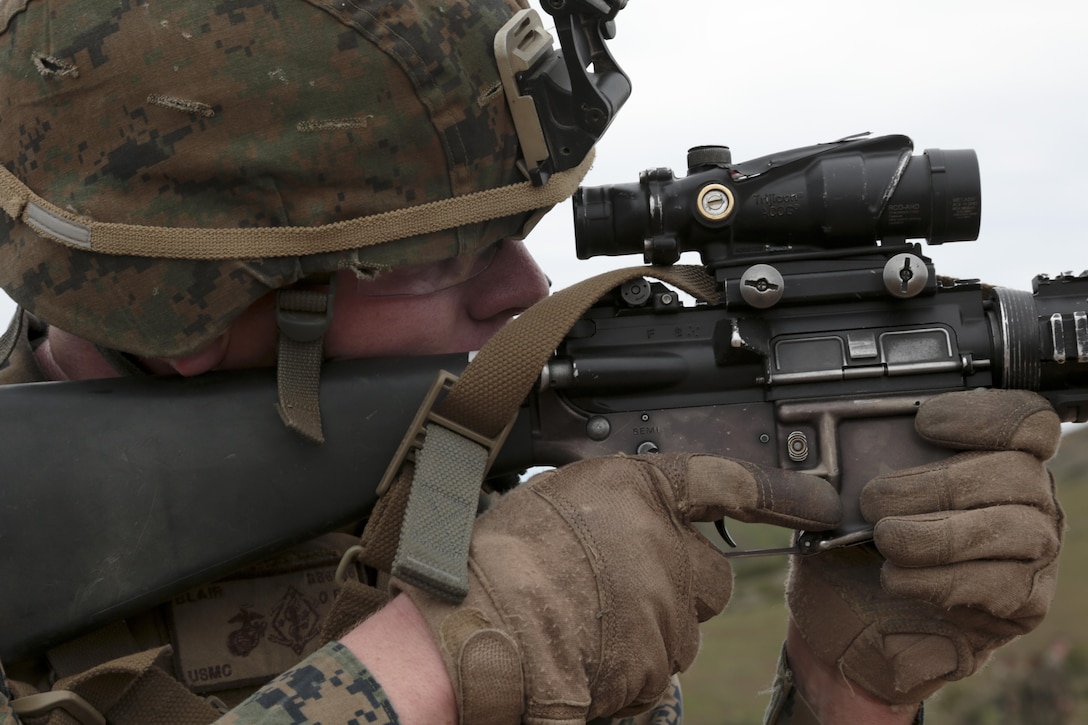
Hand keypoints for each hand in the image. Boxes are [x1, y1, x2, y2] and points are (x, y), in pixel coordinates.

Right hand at [399, 453, 840, 723]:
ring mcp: (667, 610)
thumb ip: (610, 509)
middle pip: (709, 577)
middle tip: (623, 589)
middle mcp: (667, 548)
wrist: (481, 626)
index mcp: (640, 493)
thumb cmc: (499, 559)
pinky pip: (656, 670)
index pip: (724, 483)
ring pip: (679, 630)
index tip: (815, 504)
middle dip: (680, 586)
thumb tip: (627, 529)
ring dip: (646, 631)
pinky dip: (628, 669)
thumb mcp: (554, 501)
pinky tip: (584, 654)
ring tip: (582, 624)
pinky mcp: (656, 666)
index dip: (776, 494)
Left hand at [786, 389, 1063, 705]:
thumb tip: (834, 451)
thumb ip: (858, 467)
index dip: (982, 415)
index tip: (923, 422)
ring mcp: (1034, 553)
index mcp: (994, 457)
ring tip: (886, 540)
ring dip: (940, 534)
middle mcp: (1028, 500)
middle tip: (876, 500)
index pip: (1025, 421)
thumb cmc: (851, 551)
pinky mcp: (1024, 604)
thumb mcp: (845, 500)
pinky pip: (1001, 585)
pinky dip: (941, 580)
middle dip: (939, 483)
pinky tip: (896, 579)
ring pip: (1018, 530)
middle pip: (1017, 473)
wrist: (845, 621)